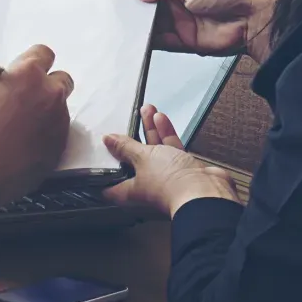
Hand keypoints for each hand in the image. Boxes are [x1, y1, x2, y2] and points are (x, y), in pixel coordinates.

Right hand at [0, 44, 72, 222]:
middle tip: (29, 98)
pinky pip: (58, 131)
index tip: (27, 71)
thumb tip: (6, 87)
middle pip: (62, 79)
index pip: (43, 53)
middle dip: (48, 86)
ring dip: (46, 112)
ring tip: (21, 130)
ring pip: (59, 108)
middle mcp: (49, 93)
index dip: (34, 62)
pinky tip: (25, 145)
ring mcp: (58, 120)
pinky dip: (46, 134)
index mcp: (27, 74)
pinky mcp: (61, 144)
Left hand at [102, 106, 239, 217]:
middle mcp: (147, 186)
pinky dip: (166, 134)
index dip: (103, 172)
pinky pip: (171, 149)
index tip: (97, 157)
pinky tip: (161, 118)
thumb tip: (107, 140)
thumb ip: (125, 148)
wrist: (204, 191)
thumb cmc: (170, 182)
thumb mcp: (142, 159)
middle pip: (134, 162)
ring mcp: (166, 177)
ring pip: (155, 151)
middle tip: (127, 121)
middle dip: (130, 140)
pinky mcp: (182, 170)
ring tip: (146, 110)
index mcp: (131, 191)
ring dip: (150, 131)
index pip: (110, 185)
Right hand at [128, 0, 275, 62]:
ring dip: (139, 24)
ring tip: (118, 22)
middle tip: (112, 4)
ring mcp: (180, 21)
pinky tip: (133, 39)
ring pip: (152, 23)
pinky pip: (160, 41)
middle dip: (135, 4)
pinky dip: (147, 41)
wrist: (249, 21)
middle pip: (150, 3)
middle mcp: (179, 0)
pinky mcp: (183, 40)